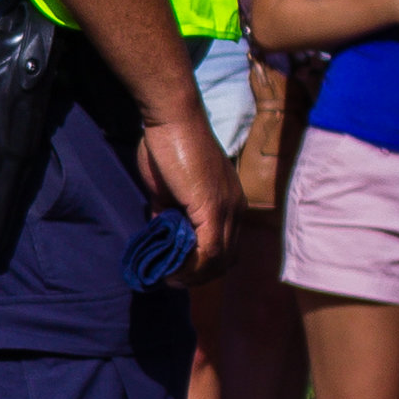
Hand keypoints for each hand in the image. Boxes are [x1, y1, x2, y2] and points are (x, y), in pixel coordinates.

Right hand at [132, 102, 241, 279]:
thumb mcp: (170, 188)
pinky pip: (207, 251)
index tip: (176, 270)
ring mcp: (226, 209)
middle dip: (200, 276)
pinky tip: (170, 269)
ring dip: (193, 275)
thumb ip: (170, 212)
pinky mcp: (212, 208)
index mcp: (229, 202)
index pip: (226, 247)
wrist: (174, 119)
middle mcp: (235, 209)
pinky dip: (190, 266)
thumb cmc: (170, 144)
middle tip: (172, 279)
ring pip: (219, 260)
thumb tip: (163, 232)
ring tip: (169, 277)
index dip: (204, 265)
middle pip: (227, 259)